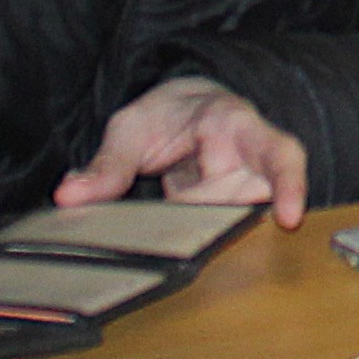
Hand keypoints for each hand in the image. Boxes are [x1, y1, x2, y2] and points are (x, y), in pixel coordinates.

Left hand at [56, 78, 306, 221]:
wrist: (183, 113)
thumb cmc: (164, 115)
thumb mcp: (131, 127)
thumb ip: (107, 163)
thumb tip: (69, 196)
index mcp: (233, 124)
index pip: (279, 153)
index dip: (289, 185)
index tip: (289, 218)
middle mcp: (251, 160)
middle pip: (244, 203)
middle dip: (205, 214)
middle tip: (169, 208)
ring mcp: (246, 190)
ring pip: (231, 224)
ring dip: (196, 231)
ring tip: (166, 217)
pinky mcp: (232, 213)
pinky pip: (219, 234)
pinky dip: (196, 243)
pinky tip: (181, 245)